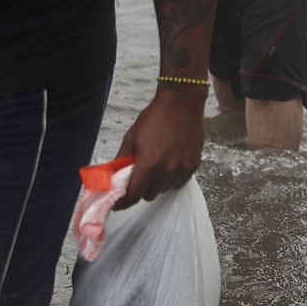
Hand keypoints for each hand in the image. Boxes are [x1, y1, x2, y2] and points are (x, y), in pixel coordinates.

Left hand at [112, 85, 205, 209]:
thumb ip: (122, 159)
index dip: (123, 202)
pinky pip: (179, 182)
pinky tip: (169, 165)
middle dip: (140, 189)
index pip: (133, 196)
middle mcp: (167, 170)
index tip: (118, 203)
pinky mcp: (193, 165)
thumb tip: (113, 175)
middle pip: (149, 195)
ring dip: (157, 184)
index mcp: (149, 164)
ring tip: (156, 167)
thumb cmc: (156, 116)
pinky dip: (172, 178)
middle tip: (138, 177)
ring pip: (164, 190)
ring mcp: (182, 169)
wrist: (181, 103)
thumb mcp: (132, 137)